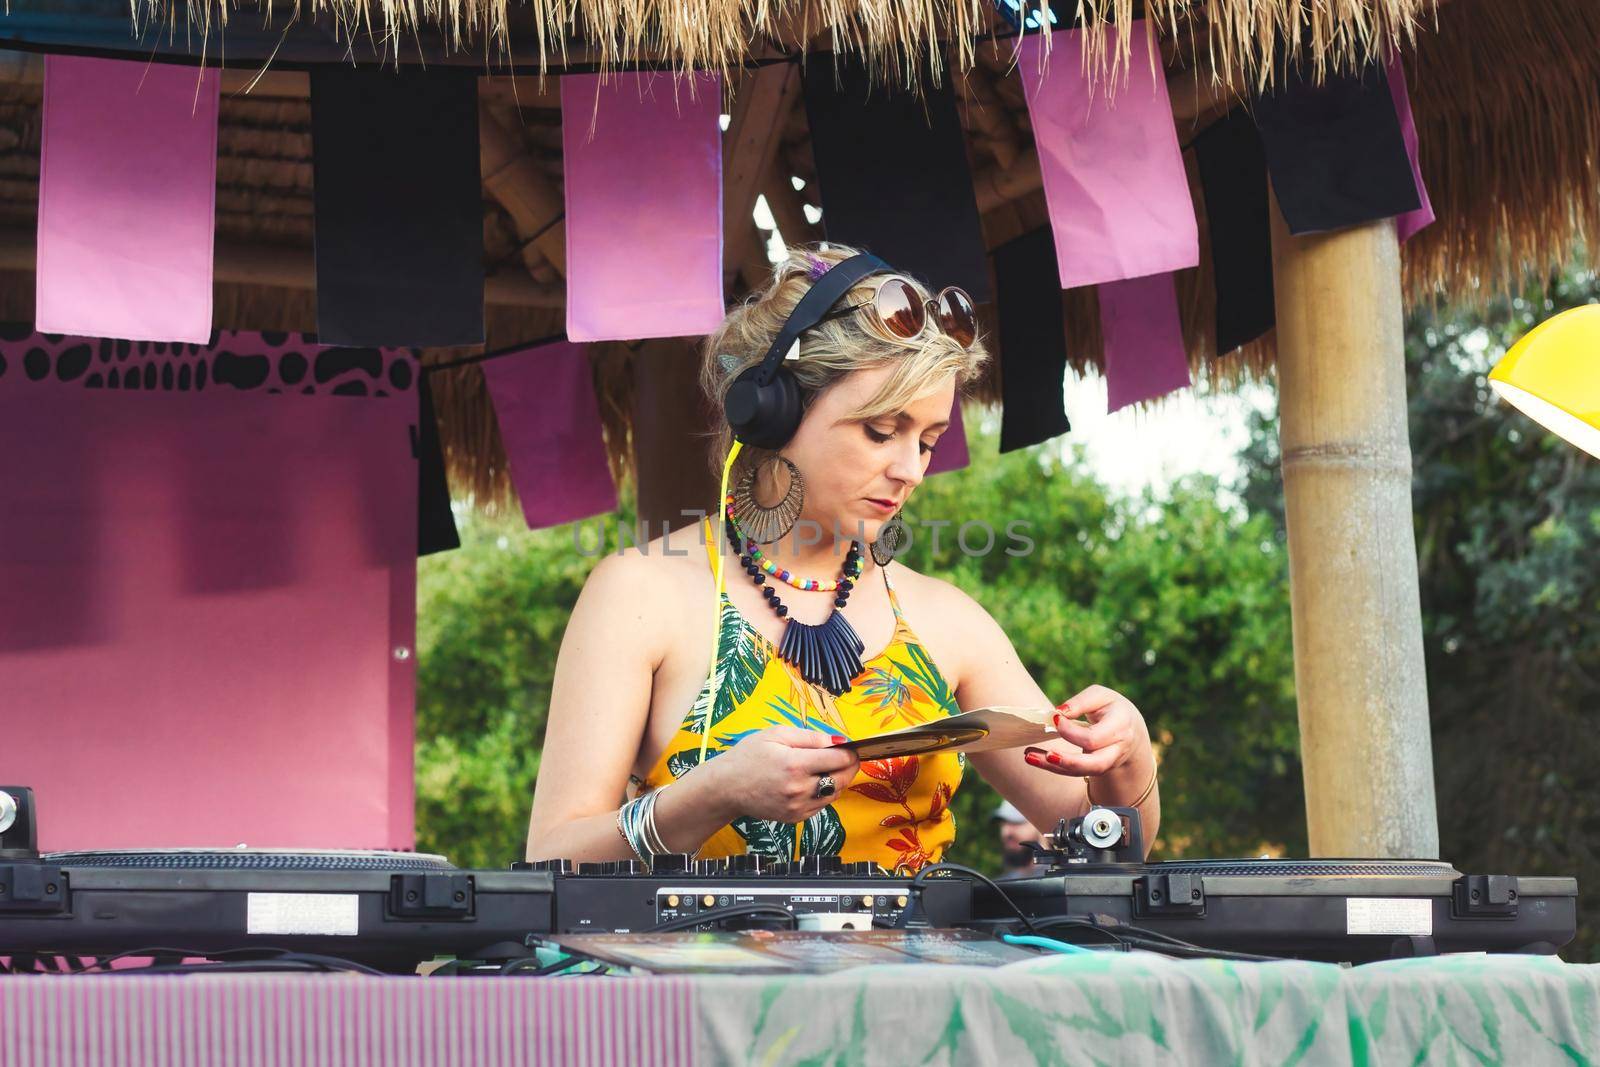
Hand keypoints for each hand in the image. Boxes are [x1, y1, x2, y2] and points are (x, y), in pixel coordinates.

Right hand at [702, 726, 860, 823]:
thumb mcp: (776, 735)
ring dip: (838, 780)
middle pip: (842, 779)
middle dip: (849, 766)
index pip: (839, 759)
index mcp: (796, 764)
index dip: (850, 752)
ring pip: (835, 794)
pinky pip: (821, 805)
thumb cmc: (749, 756)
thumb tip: (837, 740)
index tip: (851, 747)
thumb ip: (810, 737)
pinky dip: (824, 793)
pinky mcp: (795, 817)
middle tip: (847, 757)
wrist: (727, 787)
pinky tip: (814, 782)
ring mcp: (798, 806)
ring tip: (829, 768)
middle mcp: (800, 788)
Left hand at [1023, 685, 1151, 784]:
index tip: (1054, 718)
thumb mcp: (1101, 696)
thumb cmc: (1111, 708)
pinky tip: (1033, 758)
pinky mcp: (1095, 769)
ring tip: (1029, 757)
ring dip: (1053, 767)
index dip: (1071, 731)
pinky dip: (1052, 767)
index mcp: (1121, 726)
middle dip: (1068, 761)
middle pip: (1095, 764)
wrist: (1130, 730)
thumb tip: (1059, 713)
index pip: (1094, 737)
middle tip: (1047, 753)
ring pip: (1083, 772)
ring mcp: (1108, 763)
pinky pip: (1074, 772)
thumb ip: (1081, 702)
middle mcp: (1117, 749)